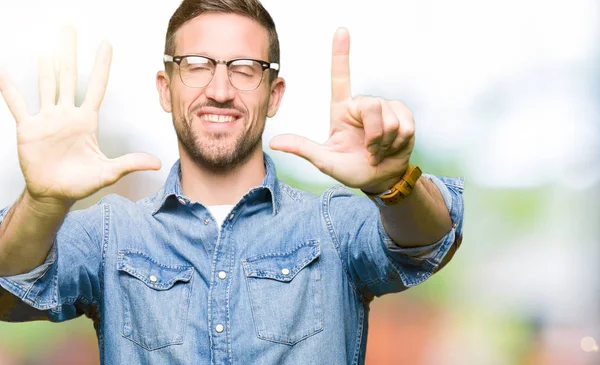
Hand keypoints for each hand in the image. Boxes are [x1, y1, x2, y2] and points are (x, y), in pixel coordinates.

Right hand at [0, 26, 160, 205]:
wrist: (54, 194)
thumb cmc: (80, 182)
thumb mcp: (108, 172)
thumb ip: (130, 163)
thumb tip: (157, 163)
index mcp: (86, 121)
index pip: (97, 87)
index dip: (102, 66)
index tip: (105, 45)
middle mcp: (67, 115)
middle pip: (69, 77)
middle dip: (70, 53)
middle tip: (69, 29)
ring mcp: (47, 119)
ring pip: (47, 85)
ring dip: (47, 66)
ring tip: (49, 47)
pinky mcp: (28, 128)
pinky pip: (17, 104)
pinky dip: (8, 88)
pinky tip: (3, 72)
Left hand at [270, 28, 414, 192]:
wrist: (379, 179)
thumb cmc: (351, 169)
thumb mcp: (325, 161)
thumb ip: (303, 149)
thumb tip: (275, 143)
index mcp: (341, 111)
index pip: (340, 78)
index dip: (341, 54)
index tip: (341, 31)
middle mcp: (362, 106)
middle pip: (371, 105)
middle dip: (373, 134)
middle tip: (369, 150)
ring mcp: (384, 109)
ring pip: (389, 118)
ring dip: (385, 142)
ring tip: (379, 150)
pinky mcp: (403, 115)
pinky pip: (405, 125)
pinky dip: (399, 141)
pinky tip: (393, 147)